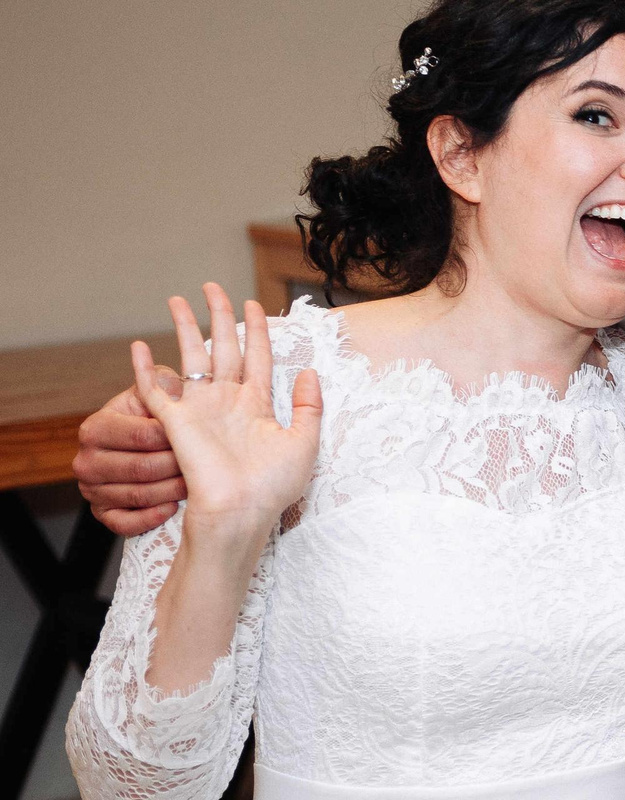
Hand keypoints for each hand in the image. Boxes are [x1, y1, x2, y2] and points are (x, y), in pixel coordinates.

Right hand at [76, 385, 186, 535]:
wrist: (135, 449)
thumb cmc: (150, 420)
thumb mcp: (153, 396)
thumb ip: (162, 384)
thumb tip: (170, 378)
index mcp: (96, 427)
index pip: (141, 435)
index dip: (174, 436)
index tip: (200, 436)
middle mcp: (87, 460)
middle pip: (141, 468)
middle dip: (177, 466)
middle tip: (206, 464)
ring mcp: (92, 490)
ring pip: (138, 495)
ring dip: (172, 491)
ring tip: (197, 483)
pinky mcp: (102, 513)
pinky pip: (125, 523)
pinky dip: (151, 517)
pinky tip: (173, 508)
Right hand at [130, 286, 321, 540]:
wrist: (241, 513)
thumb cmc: (273, 487)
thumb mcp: (304, 443)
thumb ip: (309, 407)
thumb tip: (312, 373)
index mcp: (257, 405)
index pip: (258, 356)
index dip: (257, 329)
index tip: (255, 303)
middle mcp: (227, 402)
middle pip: (223, 347)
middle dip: (218, 316)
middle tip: (212, 286)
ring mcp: (200, 409)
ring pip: (191, 357)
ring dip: (184, 328)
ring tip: (176, 300)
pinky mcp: (175, 422)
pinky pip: (156, 390)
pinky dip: (144, 368)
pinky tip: (137, 347)